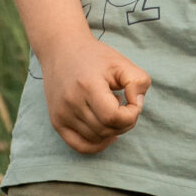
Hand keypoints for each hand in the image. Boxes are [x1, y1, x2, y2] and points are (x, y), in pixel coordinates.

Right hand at [39, 33, 151, 154]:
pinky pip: (80, 146)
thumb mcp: (122, 63)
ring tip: (110, 109)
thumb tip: (136, 105)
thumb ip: (139, 82)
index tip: (132, 101)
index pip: (113, 117)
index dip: (131, 115)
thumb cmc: (95, 57)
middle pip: (106, 130)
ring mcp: (62, 114)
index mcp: (87, 86)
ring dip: (112, 130)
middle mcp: (71, 102)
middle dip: (124, 122)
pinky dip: (97, 145)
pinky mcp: (57, 122)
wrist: (61, 50)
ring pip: (96, 139)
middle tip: (125, 105)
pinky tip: (107, 133)